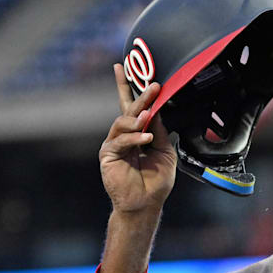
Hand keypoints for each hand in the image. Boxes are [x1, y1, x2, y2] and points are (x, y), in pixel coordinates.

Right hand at [98, 64, 176, 213]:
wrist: (145, 203)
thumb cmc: (155, 181)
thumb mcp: (165, 152)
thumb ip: (159, 132)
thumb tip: (158, 111)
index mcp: (137, 133)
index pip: (133, 107)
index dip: (130, 88)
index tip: (130, 69)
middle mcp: (124, 135)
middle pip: (129, 110)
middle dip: (141, 96)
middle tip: (153, 86)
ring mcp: (114, 144)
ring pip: (123, 122)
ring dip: (137, 117)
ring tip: (148, 115)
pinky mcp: (108, 155)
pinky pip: (121, 141)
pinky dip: (134, 138)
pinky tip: (145, 139)